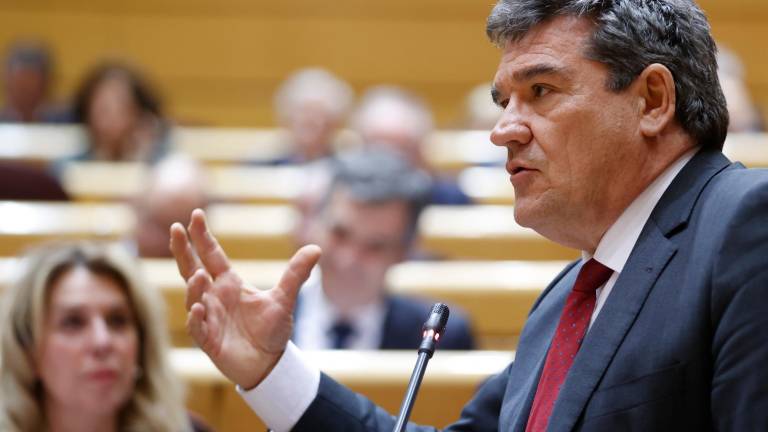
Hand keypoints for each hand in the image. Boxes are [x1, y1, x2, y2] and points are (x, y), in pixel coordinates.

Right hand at [170, 209, 320, 388]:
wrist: (269, 363)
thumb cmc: (272, 330)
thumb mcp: (285, 298)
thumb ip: (296, 273)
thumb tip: (317, 248)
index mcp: (228, 283)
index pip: (211, 255)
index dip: (202, 236)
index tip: (196, 215)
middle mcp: (213, 297)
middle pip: (191, 269)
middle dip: (182, 250)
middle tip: (176, 228)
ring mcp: (208, 317)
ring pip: (193, 297)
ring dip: (194, 287)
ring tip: (200, 275)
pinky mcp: (208, 340)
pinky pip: (197, 327)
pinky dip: (196, 318)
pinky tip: (198, 308)